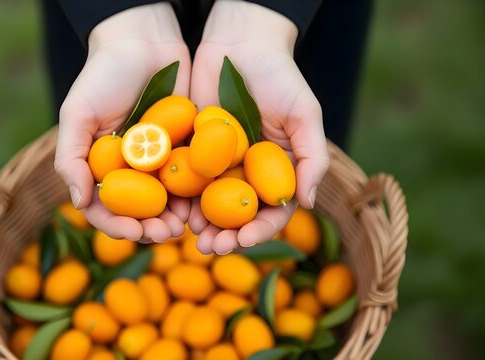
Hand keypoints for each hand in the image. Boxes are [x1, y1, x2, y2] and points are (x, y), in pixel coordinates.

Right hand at [55, 3, 190, 242]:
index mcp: (100, 167)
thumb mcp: (77, 111)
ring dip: (175, 220)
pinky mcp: (187, 150)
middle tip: (166, 234)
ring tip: (185, 227)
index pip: (104, 207)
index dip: (115, 225)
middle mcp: (129, 171)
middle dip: (150, 229)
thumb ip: (71, 156)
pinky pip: (192, 180)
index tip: (132, 231)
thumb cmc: (103, 74)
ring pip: (167, 204)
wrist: (144, 41)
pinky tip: (203, 207)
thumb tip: (78, 201)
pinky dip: (196, 198)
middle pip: (138, 213)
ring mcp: (159, 163)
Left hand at [188, 1, 329, 253]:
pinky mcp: (190, 150)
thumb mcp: (304, 113)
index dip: (260, 231)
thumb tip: (306, 203)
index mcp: (275, 171)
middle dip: (226, 237)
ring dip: (201, 226)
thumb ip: (311, 157)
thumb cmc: (279, 75)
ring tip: (192, 239)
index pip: (271, 211)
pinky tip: (173, 211)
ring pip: (209, 206)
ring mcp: (217, 164)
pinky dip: (180, 200)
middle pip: (237, 217)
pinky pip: (185, 181)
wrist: (240, 43)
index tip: (244, 241)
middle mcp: (247, 173)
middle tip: (212, 248)